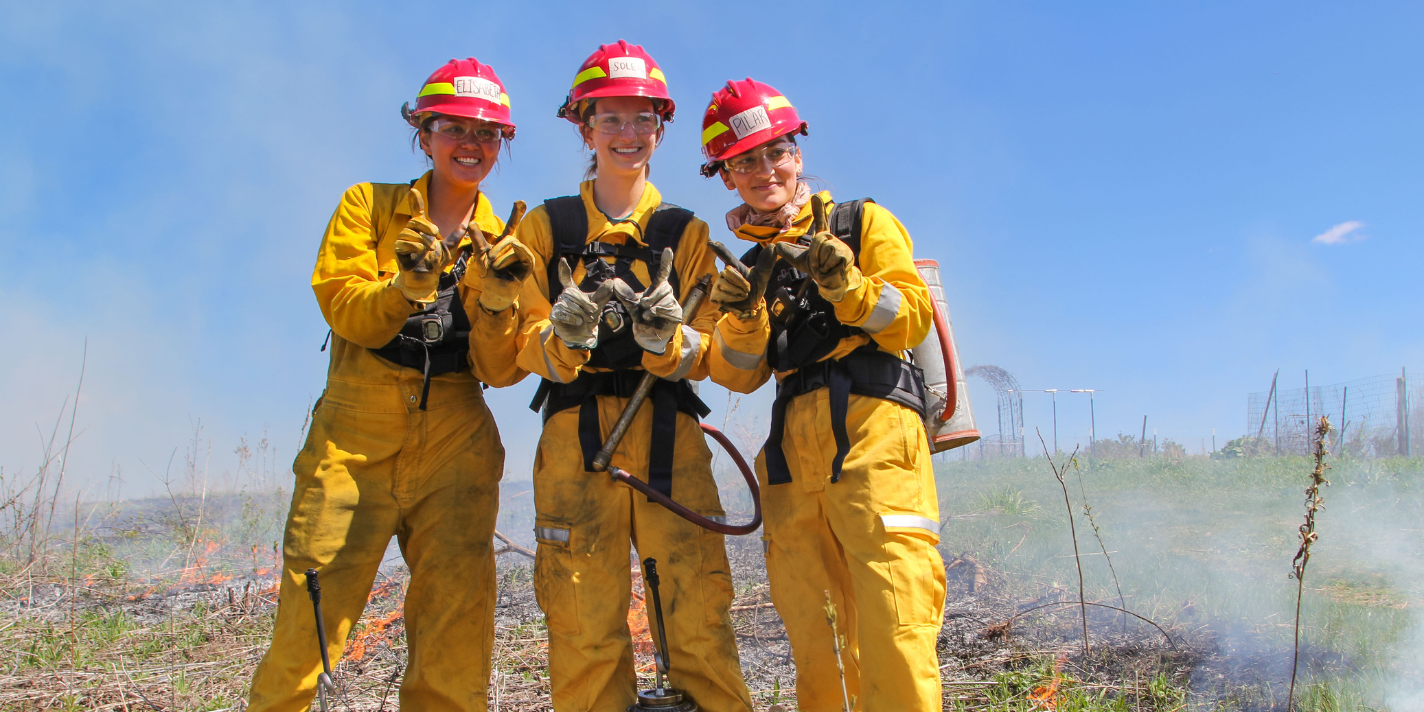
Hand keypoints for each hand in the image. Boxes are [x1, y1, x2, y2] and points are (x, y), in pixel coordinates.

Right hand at [392, 188, 451, 302]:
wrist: (427, 278)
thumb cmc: (435, 262)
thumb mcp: (448, 248)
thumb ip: (455, 236)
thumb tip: (466, 224)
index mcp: (421, 229)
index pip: (416, 212)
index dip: (415, 201)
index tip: (413, 190)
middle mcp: (411, 232)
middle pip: (414, 220)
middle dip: (425, 225)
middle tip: (436, 233)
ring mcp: (403, 241)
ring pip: (408, 232)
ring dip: (421, 238)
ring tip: (430, 247)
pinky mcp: (398, 250)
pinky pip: (403, 243)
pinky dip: (413, 246)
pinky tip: (421, 251)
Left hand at [473, 201, 530, 312]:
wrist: (493, 290)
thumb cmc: (488, 273)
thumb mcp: (480, 253)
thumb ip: (477, 238)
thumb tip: (470, 222)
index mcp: (506, 243)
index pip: (512, 225)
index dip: (516, 213)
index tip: (520, 201)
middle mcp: (516, 246)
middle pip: (509, 237)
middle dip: (497, 248)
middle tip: (490, 260)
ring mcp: (524, 254)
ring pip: (514, 244)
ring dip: (501, 256)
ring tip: (495, 266)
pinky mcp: (529, 262)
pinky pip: (522, 252)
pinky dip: (511, 256)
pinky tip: (504, 262)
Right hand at [549, 258, 614, 349]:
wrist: (582, 335)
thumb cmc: (588, 318)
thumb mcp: (598, 305)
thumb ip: (603, 294)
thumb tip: (611, 281)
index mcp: (573, 291)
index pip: (566, 278)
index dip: (564, 269)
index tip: (562, 260)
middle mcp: (564, 296)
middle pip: (573, 294)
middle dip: (585, 304)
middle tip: (592, 312)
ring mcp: (558, 305)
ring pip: (569, 305)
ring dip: (580, 313)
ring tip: (584, 319)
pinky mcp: (554, 315)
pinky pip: (564, 313)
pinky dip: (573, 318)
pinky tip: (577, 322)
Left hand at [611, 248, 682, 354]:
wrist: (648, 336)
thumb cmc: (642, 319)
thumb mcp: (631, 305)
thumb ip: (625, 294)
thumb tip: (615, 282)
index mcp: (657, 288)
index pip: (663, 272)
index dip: (666, 261)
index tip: (668, 250)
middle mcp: (666, 292)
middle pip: (663, 287)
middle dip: (651, 297)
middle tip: (643, 306)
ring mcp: (673, 302)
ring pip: (665, 298)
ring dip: (653, 307)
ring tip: (648, 315)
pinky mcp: (677, 312)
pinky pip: (668, 308)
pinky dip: (658, 313)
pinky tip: (654, 318)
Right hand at [709, 241, 775, 314]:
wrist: (751, 306)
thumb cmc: (754, 287)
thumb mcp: (762, 275)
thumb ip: (767, 262)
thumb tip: (773, 246)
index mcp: (734, 266)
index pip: (725, 255)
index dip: (718, 249)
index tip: (711, 242)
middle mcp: (724, 273)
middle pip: (730, 275)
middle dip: (742, 284)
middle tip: (747, 289)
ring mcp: (718, 284)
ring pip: (727, 286)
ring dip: (738, 293)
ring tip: (740, 295)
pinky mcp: (714, 296)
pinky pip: (723, 296)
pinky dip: (732, 300)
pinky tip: (734, 300)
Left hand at [772, 195, 860, 301]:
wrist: (832, 283)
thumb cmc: (819, 269)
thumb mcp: (801, 260)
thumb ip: (790, 252)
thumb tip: (777, 245)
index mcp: (823, 238)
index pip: (821, 222)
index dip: (819, 210)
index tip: (815, 197)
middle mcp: (833, 239)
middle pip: (819, 240)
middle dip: (814, 256)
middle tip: (818, 264)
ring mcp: (841, 247)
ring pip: (824, 248)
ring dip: (820, 263)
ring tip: (825, 267)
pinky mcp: (846, 256)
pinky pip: (830, 258)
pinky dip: (827, 268)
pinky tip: (832, 270)